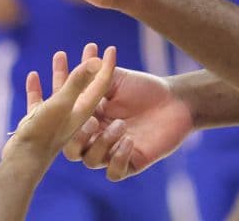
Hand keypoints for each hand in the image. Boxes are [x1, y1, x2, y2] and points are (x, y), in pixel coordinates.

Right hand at [4, 43, 116, 160]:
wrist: (23, 162)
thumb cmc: (46, 132)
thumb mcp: (66, 104)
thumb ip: (77, 82)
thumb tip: (95, 60)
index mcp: (84, 111)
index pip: (100, 84)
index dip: (103, 65)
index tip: (105, 47)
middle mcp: (72, 116)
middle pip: (81, 87)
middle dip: (82, 66)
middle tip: (85, 46)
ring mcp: (54, 120)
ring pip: (61, 93)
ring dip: (61, 76)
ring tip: (59, 55)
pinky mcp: (37, 124)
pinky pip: (39, 104)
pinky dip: (37, 91)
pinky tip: (32, 77)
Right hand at [56, 58, 193, 181]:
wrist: (175, 100)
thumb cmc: (143, 87)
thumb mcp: (115, 78)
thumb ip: (93, 75)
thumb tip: (76, 64)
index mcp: (87, 117)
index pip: (66, 121)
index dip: (63, 114)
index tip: (73, 102)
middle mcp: (95, 137)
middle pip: (71, 149)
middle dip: (77, 139)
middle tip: (92, 123)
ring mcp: (111, 152)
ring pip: (91, 161)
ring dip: (103, 144)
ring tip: (121, 125)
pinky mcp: (130, 163)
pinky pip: (114, 172)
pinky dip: (118, 159)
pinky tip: (129, 141)